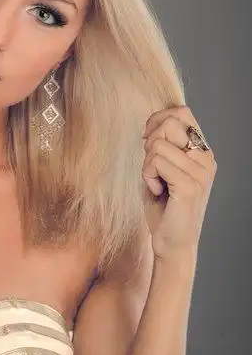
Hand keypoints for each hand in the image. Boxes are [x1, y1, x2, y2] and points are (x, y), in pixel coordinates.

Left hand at [142, 106, 216, 262]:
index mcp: (202, 152)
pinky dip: (148, 175)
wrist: (172, 242)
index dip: (158, 119)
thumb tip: (153, 123)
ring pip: (157, 145)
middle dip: (150, 142)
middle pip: (170, 123)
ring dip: (147, 165)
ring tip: (156, 183)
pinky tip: (157, 191)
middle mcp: (206, 159)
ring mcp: (200, 172)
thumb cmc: (165, 205)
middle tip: (152, 166)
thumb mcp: (163, 168)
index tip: (147, 138)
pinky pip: (156, 162)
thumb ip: (164, 144)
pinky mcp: (189, 185)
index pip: (182, 113)